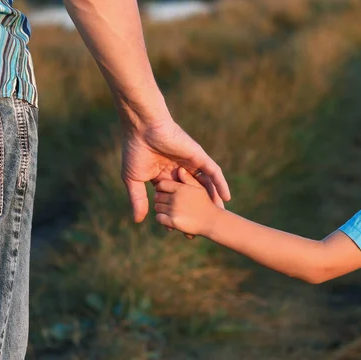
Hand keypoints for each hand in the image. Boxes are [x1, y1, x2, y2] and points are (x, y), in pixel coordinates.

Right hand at [119, 98, 229, 223]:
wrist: (143, 128)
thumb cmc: (135, 151)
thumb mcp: (134, 180)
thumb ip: (138, 200)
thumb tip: (138, 221)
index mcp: (164, 175)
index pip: (175, 198)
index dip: (178, 213)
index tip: (181, 231)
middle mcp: (180, 170)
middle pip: (192, 194)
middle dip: (197, 211)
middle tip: (203, 229)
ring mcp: (191, 163)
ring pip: (204, 185)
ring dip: (212, 200)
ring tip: (219, 216)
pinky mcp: (198, 157)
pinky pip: (213, 172)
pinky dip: (220, 184)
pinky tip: (226, 198)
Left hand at [154, 168, 220, 236]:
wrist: (213, 222)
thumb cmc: (207, 204)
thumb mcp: (200, 188)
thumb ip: (188, 179)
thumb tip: (180, 169)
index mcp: (181, 188)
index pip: (161, 185)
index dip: (161, 188)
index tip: (164, 192)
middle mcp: (176, 198)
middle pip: (157, 197)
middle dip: (160, 200)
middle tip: (165, 203)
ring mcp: (174, 210)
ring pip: (157, 208)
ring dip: (161, 210)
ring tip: (168, 211)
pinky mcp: (173, 222)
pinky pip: (159, 218)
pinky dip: (162, 219)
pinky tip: (168, 220)